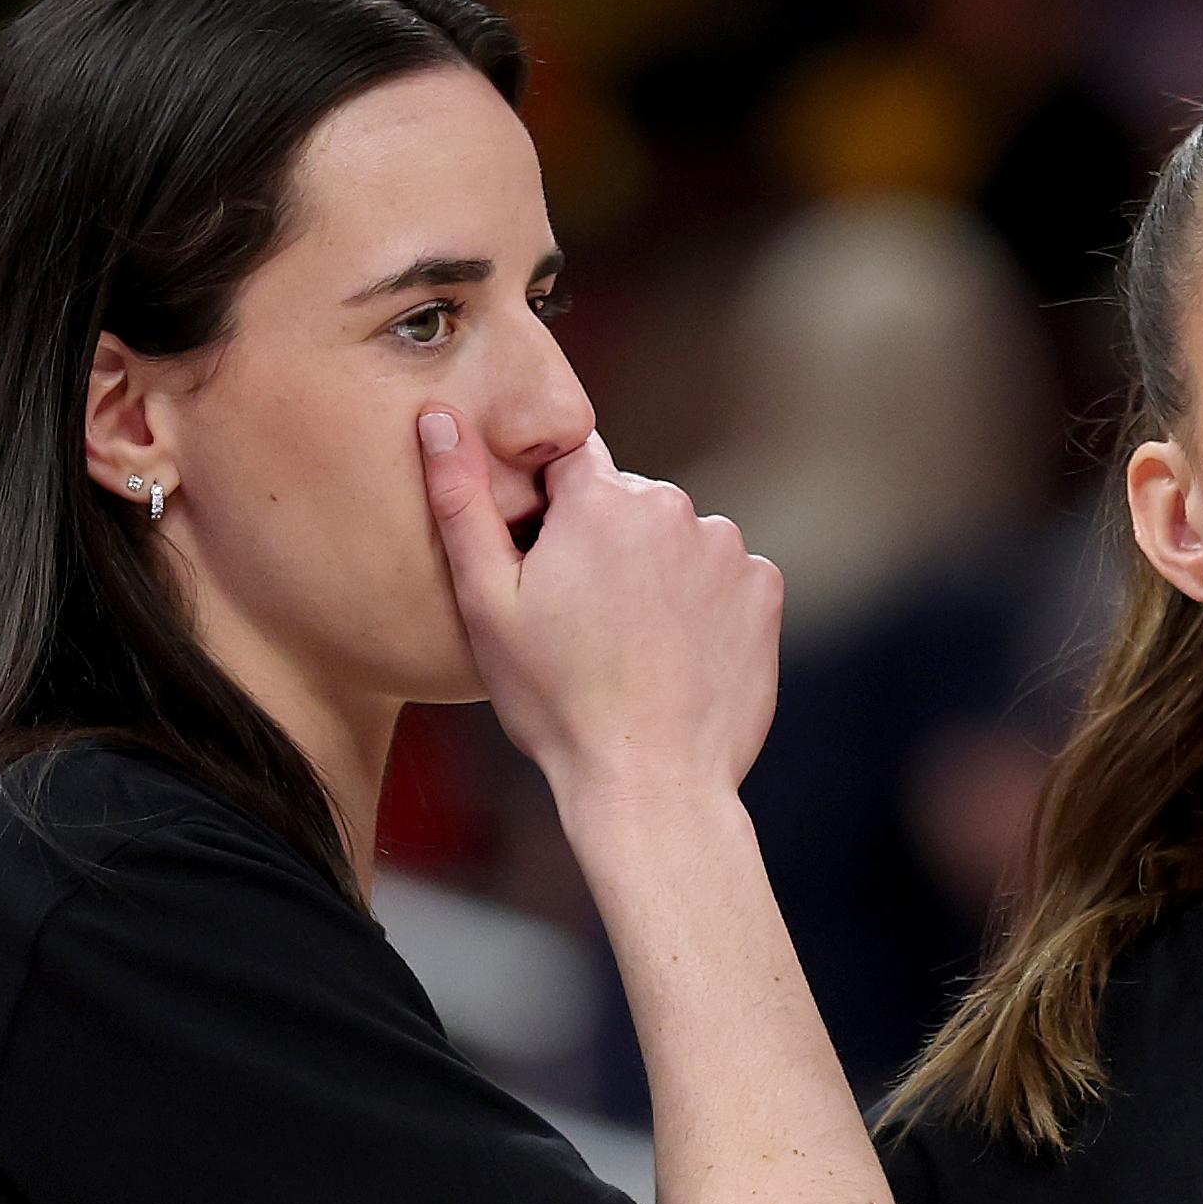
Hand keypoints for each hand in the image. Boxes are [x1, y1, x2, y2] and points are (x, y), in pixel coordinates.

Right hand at [419, 408, 781, 810]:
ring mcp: (726, 549)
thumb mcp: (487, 606)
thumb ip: (460, 502)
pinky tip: (677, 655)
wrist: (650, 785)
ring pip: (678, 540)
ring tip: (631, 645)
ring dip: (657, 573)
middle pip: (627, 503)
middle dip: (605, 543)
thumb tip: (439, 418)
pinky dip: (705, 604)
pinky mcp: (764, 590)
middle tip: (583, 621)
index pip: (569, 461)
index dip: (552, 510)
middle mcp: (672, 507)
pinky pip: (725, 577)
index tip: (546, 563)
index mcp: (601, 500)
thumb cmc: (558, 704)